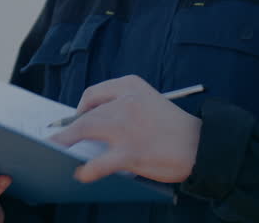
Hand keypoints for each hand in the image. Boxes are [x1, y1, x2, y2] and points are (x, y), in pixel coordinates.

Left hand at [46, 75, 200, 183]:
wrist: (202, 145)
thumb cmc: (172, 127)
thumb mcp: (147, 102)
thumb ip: (121, 107)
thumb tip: (90, 123)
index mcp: (130, 86)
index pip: (93, 94)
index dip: (80, 109)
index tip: (75, 121)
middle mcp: (126, 101)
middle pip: (86, 113)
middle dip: (68, 128)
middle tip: (57, 139)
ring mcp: (128, 126)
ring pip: (87, 129)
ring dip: (66, 141)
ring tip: (55, 151)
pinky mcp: (132, 150)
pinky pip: (101, 161)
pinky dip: (88, 169)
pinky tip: (81, 173)